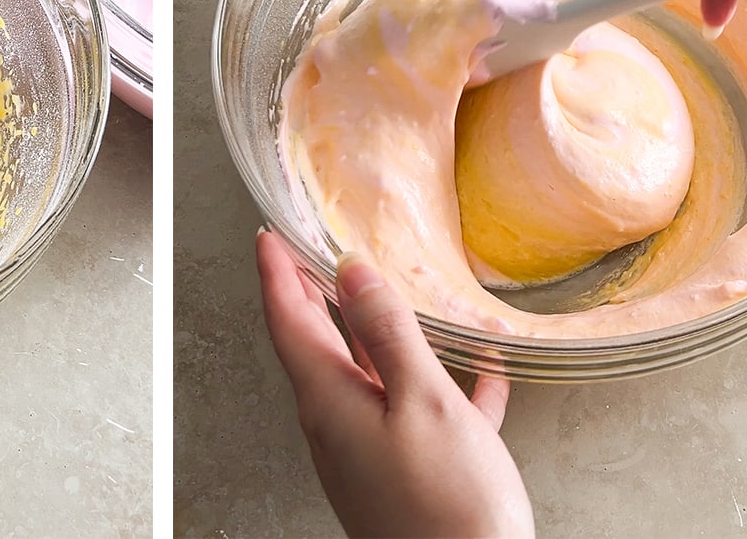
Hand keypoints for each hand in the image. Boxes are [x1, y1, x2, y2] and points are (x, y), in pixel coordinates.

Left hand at [256, 231, 533, 538]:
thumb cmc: (447, 509)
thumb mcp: (422, 402)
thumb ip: (388, 333)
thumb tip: (354, 273)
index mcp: (330, 401)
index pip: (288, 321)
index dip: (276, 273)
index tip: (267, 237)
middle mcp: (338, 424)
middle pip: (317, 343)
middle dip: (310, 293)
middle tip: (306, 253)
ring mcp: (369, 450)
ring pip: (365, 374)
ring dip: (374, 332)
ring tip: (385, 294)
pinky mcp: (403, 472)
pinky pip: (413, 412)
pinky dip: (436, 382)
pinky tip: (480, 373)